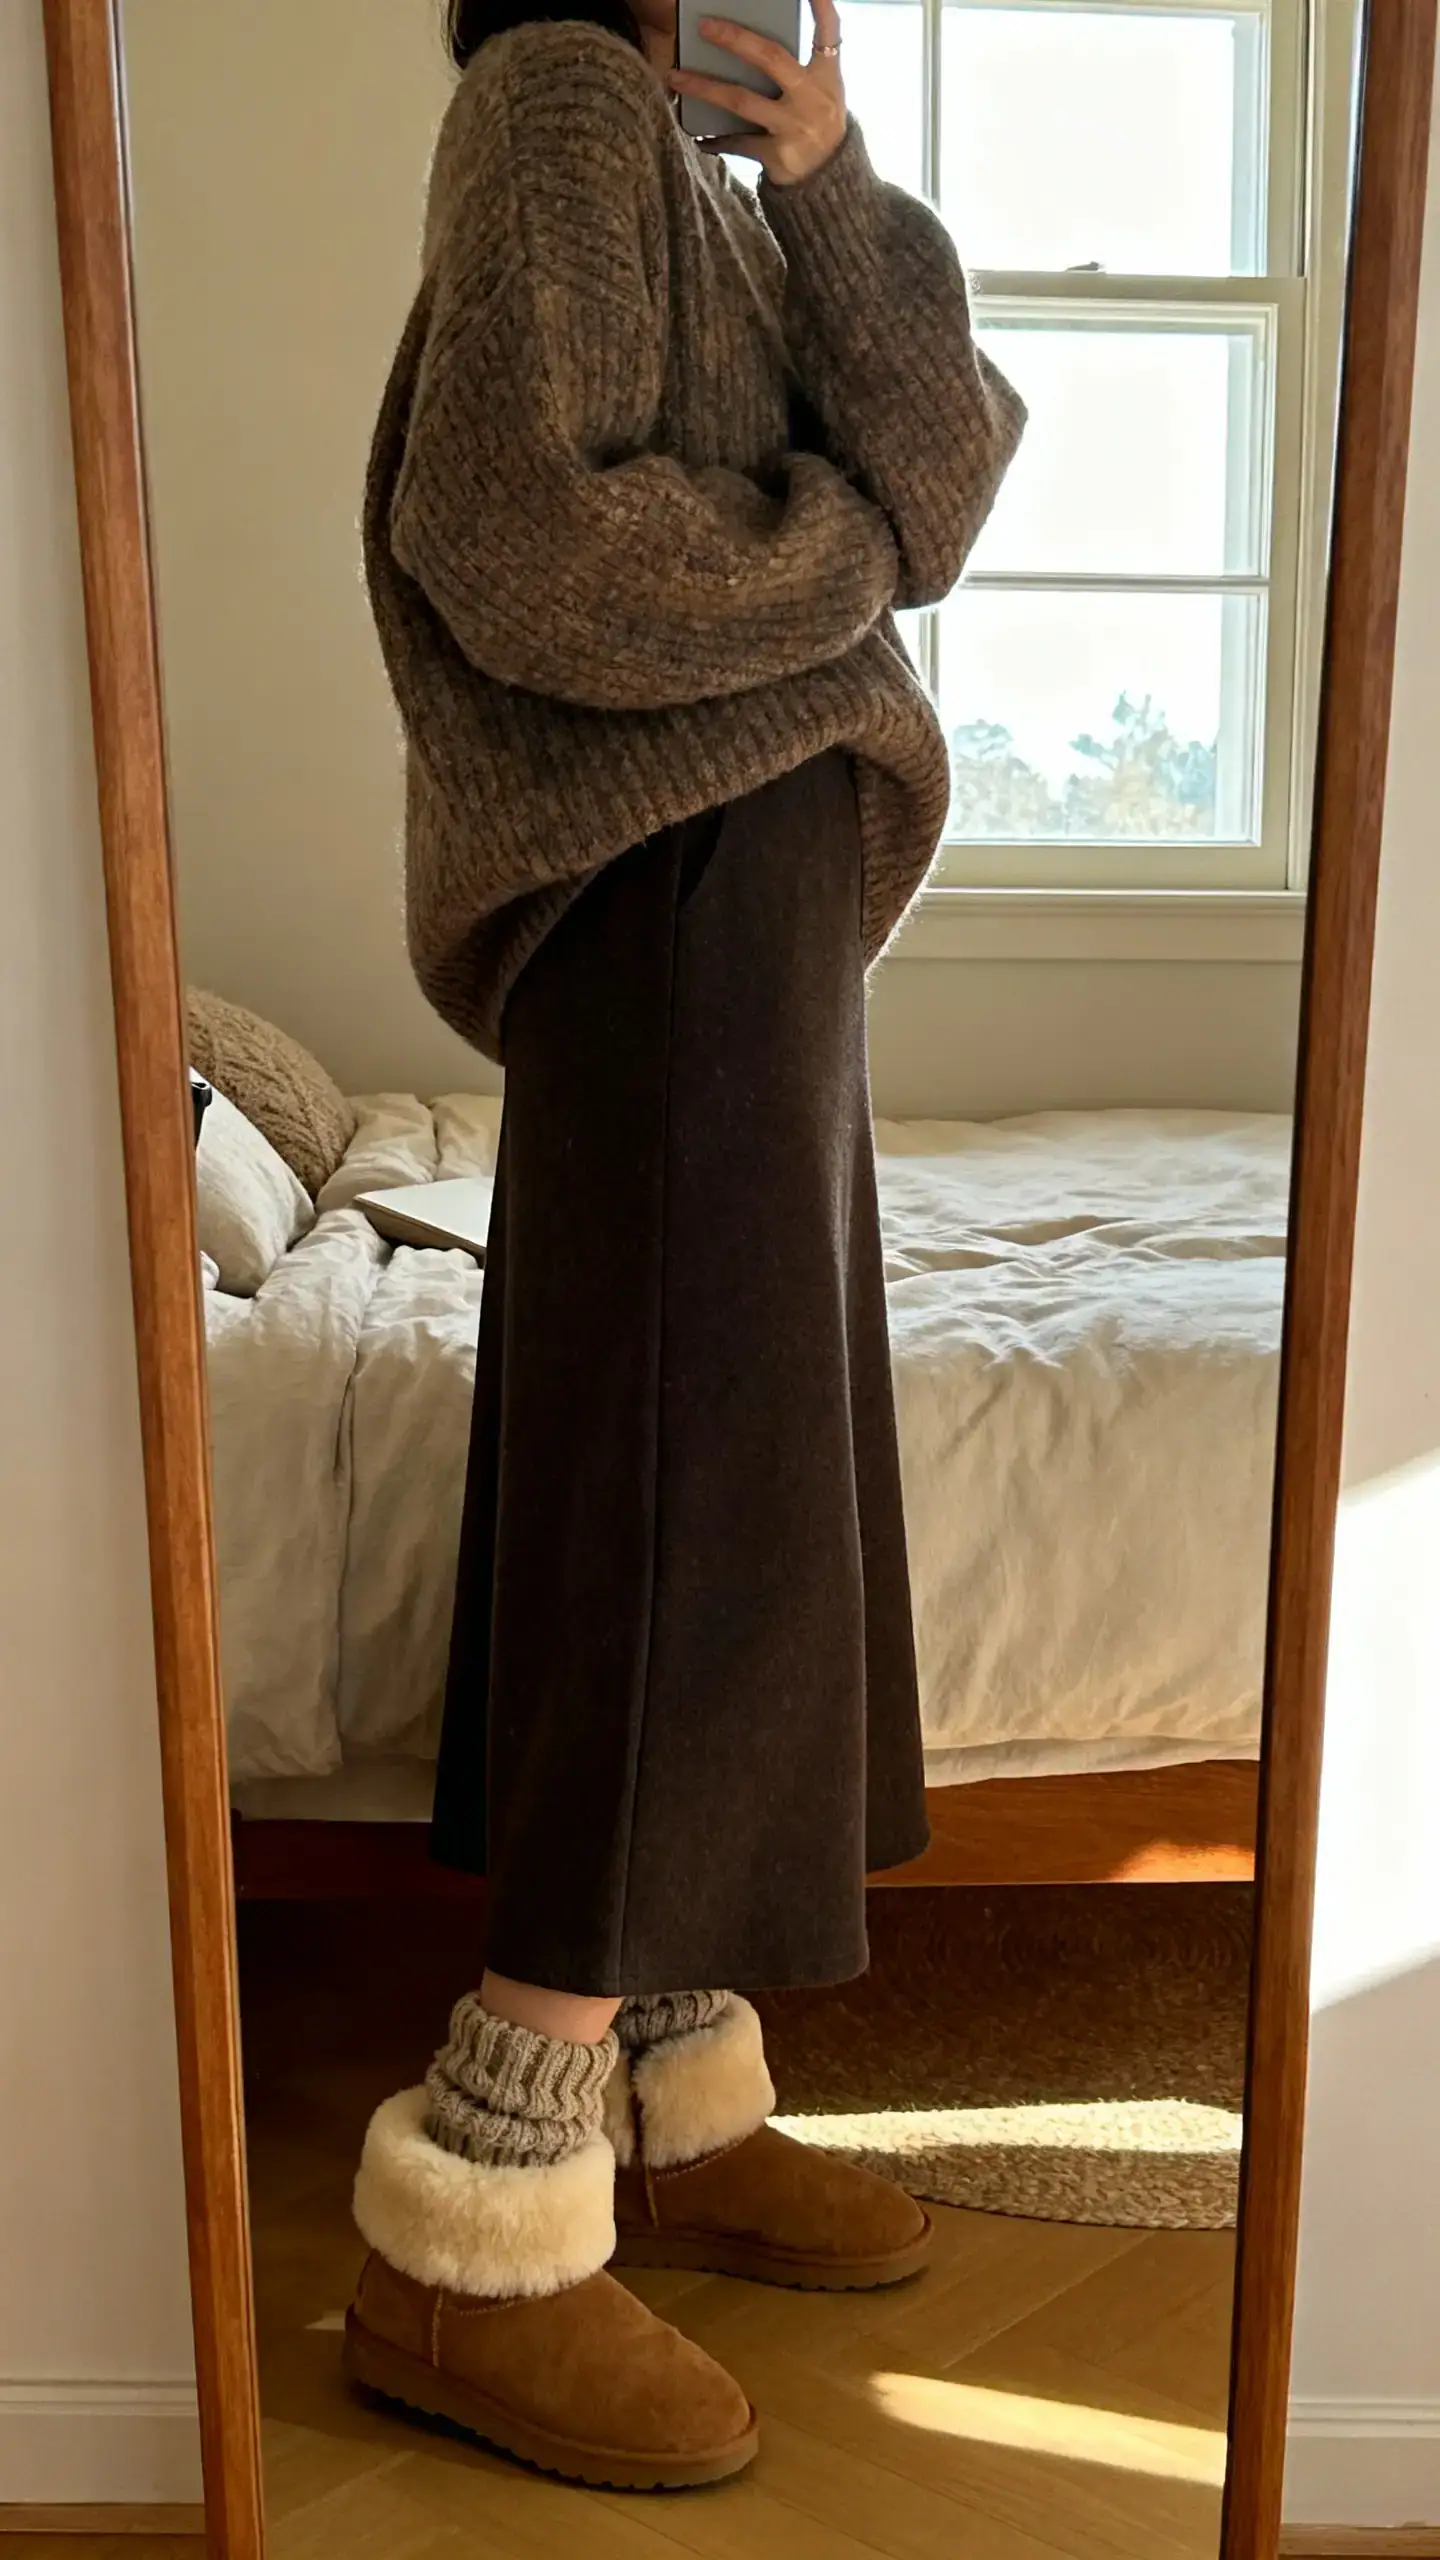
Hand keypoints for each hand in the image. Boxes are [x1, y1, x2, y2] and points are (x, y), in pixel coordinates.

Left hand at [667, 0, 845, 185]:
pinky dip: (717, 139)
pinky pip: (738, 142)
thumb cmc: (817, 126)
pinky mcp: (777, 154)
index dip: (821, 6)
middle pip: (771, 58)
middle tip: (704, 26)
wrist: (828, 183)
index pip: (829, 32)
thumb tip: (750, 42)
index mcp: (827, 77)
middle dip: (736, 39)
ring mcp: (794, 127)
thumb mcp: (822, 94)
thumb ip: (799, 68)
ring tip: (676, 77)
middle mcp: (813, 98)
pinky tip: (700, 136)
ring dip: (704, 87)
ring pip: (741, 100)